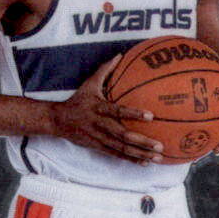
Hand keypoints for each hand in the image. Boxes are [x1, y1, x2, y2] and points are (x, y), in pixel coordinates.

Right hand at [50, 55, 164, 164]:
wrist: (58, 121)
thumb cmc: (78, 100)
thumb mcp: (89, 84)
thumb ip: (105, 70)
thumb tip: (120, 54)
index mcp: (99, 108)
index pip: (118, 111)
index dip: (133, 114)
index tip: (151, 116)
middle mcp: (99, 125)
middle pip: (123, 135)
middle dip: (142, 141)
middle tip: (160, 145)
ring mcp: (98, 138)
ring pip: (122, 149)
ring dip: (140, 154)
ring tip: (158, 157)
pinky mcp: (97, 147)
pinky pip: (116, 155)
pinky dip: (131, 159)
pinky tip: (145, 162)